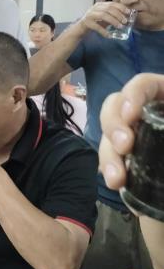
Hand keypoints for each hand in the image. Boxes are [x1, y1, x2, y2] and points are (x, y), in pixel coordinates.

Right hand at [78, 1, 130, 37]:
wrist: (80, 29)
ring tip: (120, 26)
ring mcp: (89, 15)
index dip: (121, 7)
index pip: (112, 3)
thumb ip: (112, 16)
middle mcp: (94, 8)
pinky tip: (109, 35)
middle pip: (108, 9)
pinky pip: (97, 27)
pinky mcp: (86, 23)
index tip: (128, 12)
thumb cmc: (95, 23)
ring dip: (113, 21)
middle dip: (118, 15)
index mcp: (99, 5)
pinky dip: (104, 31)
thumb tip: (126, 18)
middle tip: (125, 21)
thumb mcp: (104, 17)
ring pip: (103, 15)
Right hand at [98, 73, 163, 189]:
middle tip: (124, 146)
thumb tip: (159, 131)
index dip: (133, 95)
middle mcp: (144, 112)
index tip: (131, 114)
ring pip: (109, 136)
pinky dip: (111, 169)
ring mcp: (136, 134)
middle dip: (113, 126)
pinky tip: (116, 183)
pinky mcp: (131, 158)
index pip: (143, 85)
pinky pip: (112, 158)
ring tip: (116, 179)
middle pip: (115, 109)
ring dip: (109, 155)